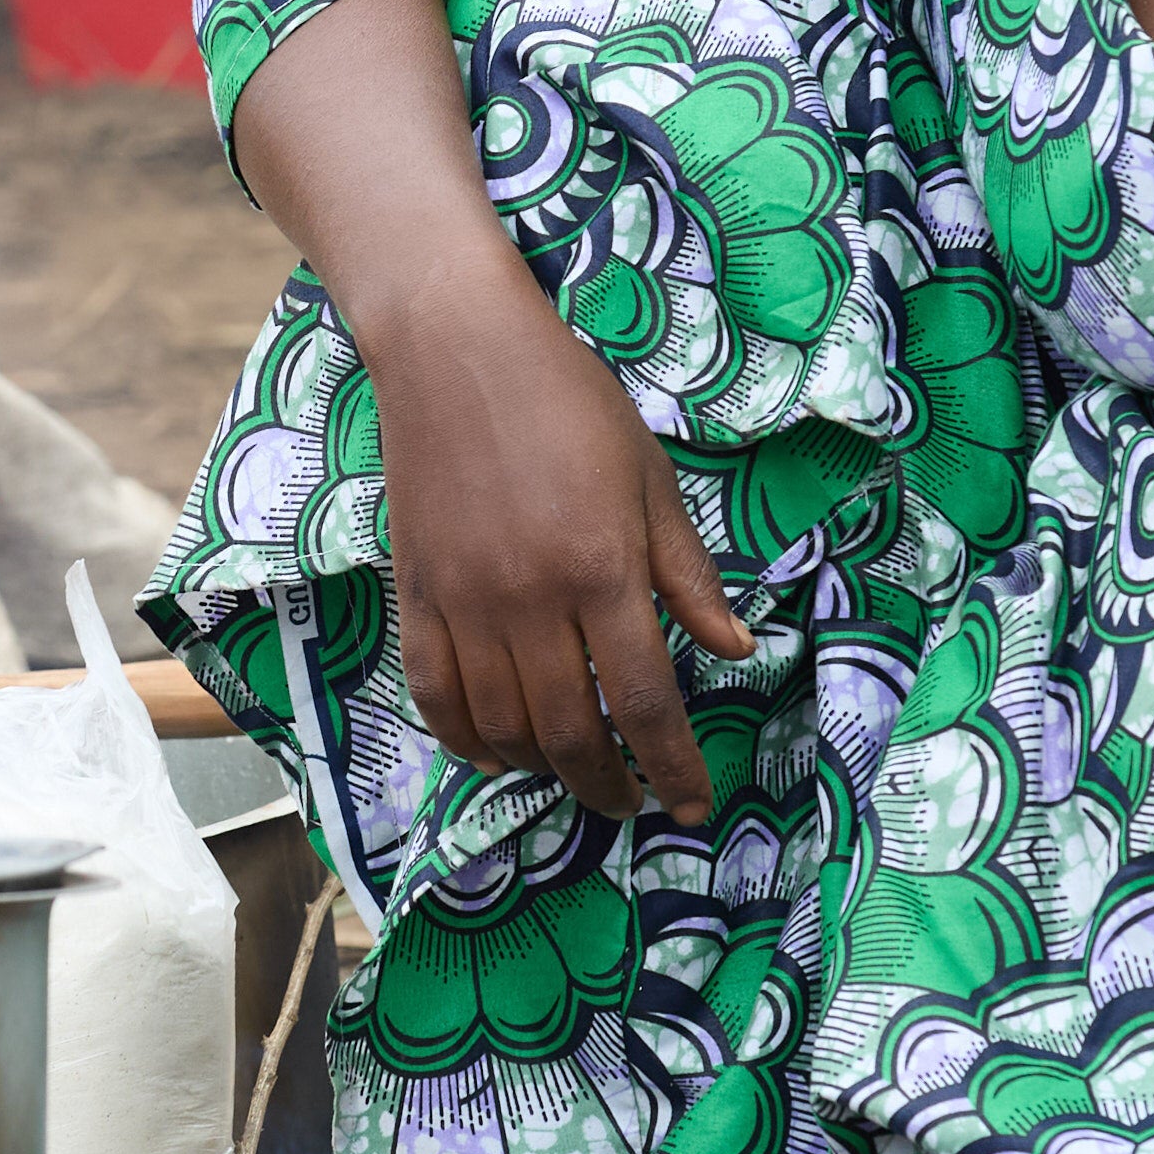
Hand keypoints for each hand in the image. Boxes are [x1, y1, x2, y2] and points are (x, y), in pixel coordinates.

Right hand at [358, 251, 754, 824]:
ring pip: (501, 727)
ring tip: (573, 774)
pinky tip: (496, 753)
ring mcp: (464, 603)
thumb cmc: (569, 403)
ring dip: (542, 770)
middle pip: (570, 731)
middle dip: (607, 785)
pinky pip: (435, 694)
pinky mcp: (415, 594)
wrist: (455, 349)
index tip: (692, 804)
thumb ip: (688, 575)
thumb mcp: (652, 480)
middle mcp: (530, 600)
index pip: (644, 700)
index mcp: (602, 569)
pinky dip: (466, 740)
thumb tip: (738, 649)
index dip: (673, 766)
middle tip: (630, 802)